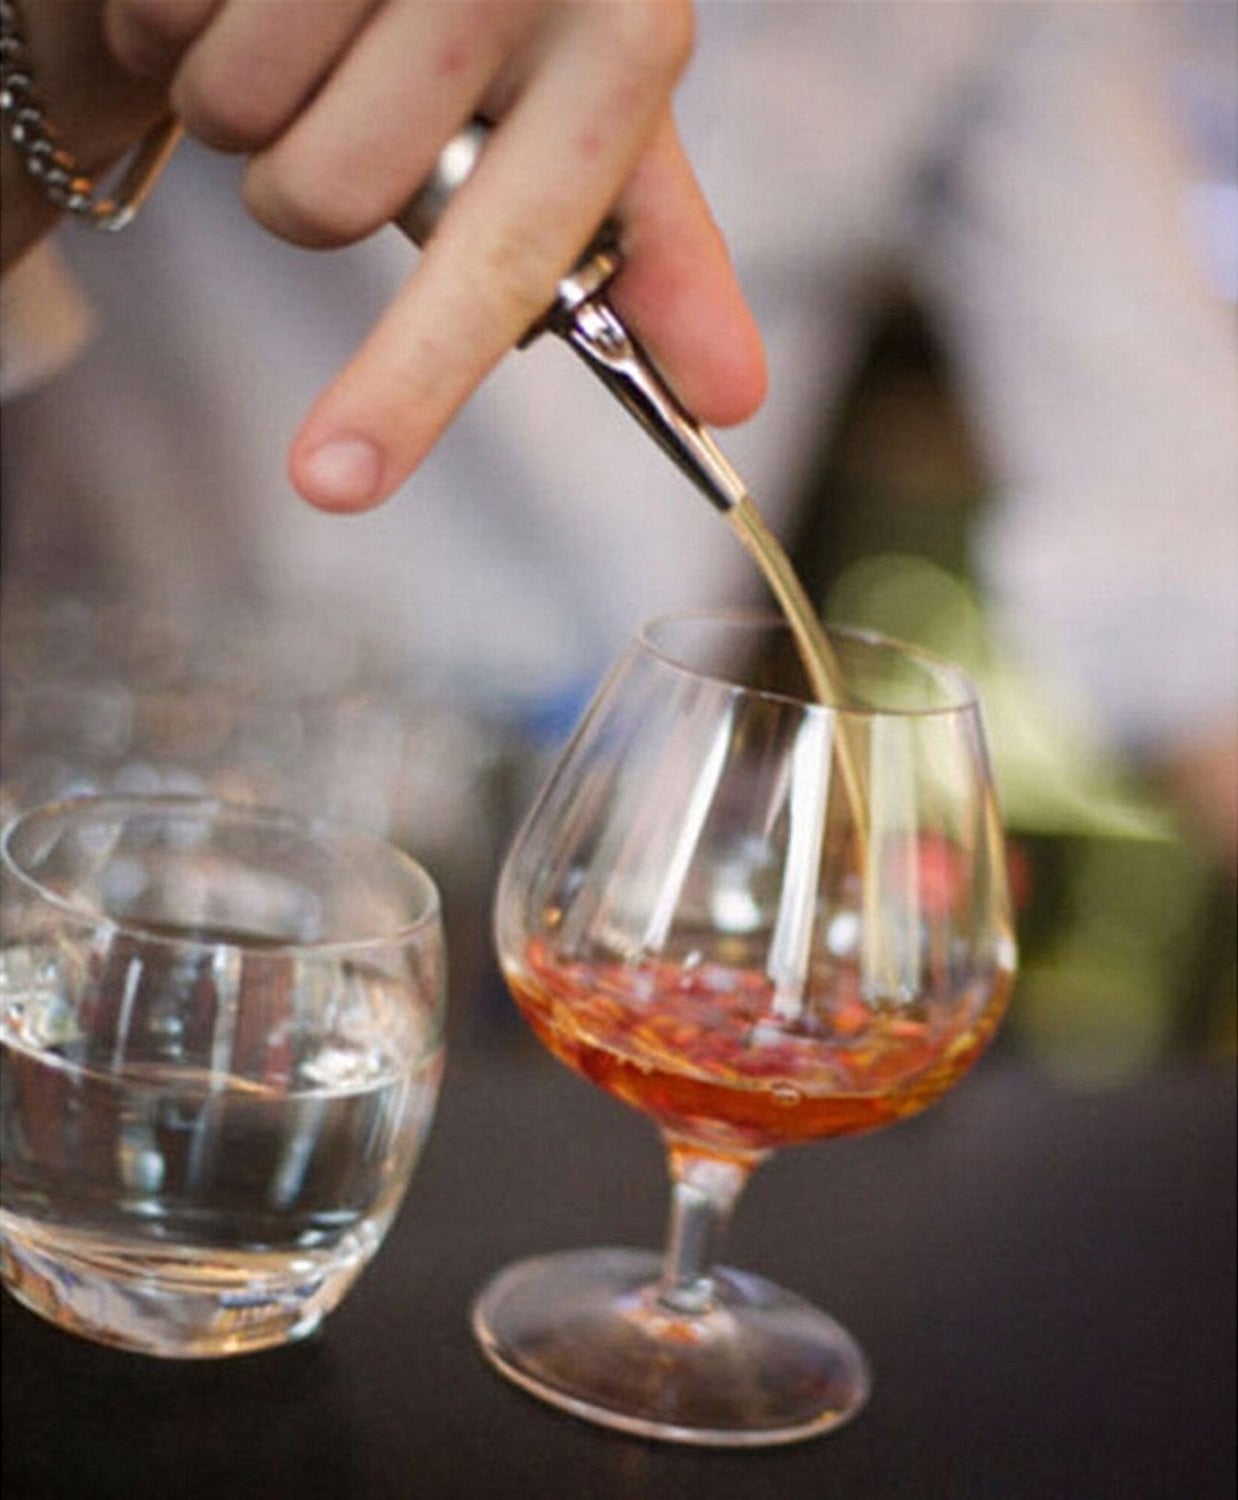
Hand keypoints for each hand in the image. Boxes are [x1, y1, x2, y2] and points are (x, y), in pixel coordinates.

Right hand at [99, 0, 766, 509]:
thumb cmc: (506, 13)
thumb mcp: (598, 111)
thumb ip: (652, 251)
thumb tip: (735, 396)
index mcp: (620, 39)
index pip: (507, 256)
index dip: (413, 381)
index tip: (336, 484)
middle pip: (328, 200)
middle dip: (303, 184)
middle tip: (346, 100)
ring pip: (237, 112)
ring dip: (234, 97)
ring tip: (292, 25)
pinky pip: (161, 17)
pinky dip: (168, 20)